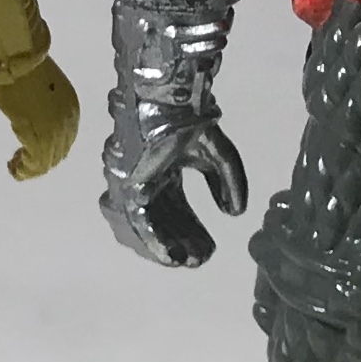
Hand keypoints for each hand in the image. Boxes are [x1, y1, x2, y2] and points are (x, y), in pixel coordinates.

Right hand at [0, 56, 80, 180]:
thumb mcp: (41, 89)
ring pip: (48, 161)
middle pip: (58, 153)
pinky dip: (25, 169)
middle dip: (41, 163)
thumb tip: (35, 117)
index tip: (31, 153)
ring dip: (31, 169)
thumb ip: (44, 106)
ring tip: (15, 168)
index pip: (66, 139)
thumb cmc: (23, 69)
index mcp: (71, 108)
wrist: (16, 61)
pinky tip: (13, 167)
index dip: (50, 150)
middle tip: (19, 164)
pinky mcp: (39, 137)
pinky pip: (36, 163)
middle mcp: (68, 122)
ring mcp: (55, 130)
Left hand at [101, 109, 248, 267]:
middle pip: (161, 222)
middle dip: (180, 242)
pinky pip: (137, 222)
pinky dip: (153, 241)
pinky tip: (171, 255)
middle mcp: (145, 181)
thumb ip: (227, 182)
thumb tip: (235, 213)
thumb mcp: (216, 156)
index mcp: (163, 172)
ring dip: (166, 247)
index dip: (191, 230)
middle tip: (199, 258)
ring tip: (185, 260)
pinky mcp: (124, 187)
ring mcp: (131, 186)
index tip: (209, 248)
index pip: (175, 210)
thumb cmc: (187, 122)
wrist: (166, 101)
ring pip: (145, 227)